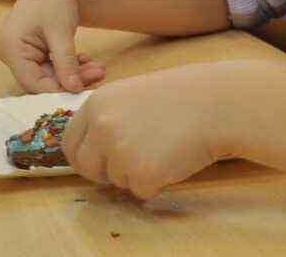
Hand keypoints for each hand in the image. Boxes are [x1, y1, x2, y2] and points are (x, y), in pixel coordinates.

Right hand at [0, 0, 105, 92]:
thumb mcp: (61, 31)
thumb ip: (66, 62)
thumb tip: (74, 89)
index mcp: (10, 48)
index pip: (32, 83)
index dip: (57, 90)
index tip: (84, 88)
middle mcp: (11, 54)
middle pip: (42, 80)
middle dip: (71, 80)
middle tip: (100, 73)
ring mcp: (22, 53)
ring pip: (50, 76)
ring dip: (75, 74)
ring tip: (100, 67)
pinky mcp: (34, 52)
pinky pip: (52, 68)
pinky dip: (70, 66)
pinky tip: (87, 60)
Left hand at [63, 63, 233, 197]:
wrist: (215, 102)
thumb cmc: (181, 96)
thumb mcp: (132, 95)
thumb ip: (108, 118)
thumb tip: (92, 148)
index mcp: (97, 104)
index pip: (71, 142)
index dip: (84, 155)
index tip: (96, 161)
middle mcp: (101, 127)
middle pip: (86, 167)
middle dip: (105, 171)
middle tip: (132, 162)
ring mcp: (120, 151)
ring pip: (116, 180)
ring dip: (136, 173)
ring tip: (163, 147)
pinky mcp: (142, 173)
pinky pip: (140, 191)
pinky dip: (156, 183)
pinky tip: (172, 158)